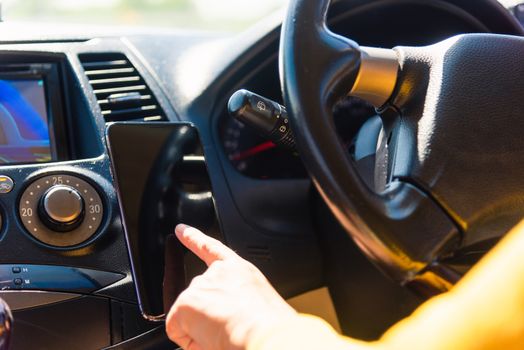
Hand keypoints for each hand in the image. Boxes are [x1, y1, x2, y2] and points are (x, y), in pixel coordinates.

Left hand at [166, 224, 297, 349]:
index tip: (179, 230)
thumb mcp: (260, 302)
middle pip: (199, 298)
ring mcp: (199, 286)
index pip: (211, 249)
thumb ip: (239, 299)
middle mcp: (216, 273)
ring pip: (190, 318)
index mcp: (238, 270)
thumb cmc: (268, 324)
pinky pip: (177, 331)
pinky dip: (191, 342)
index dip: (193, 238)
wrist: (263, 332)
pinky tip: (210, 339)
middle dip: (207, 317)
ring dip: (203, 331)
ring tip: (226, 335)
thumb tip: (227, 317)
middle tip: (230, 329)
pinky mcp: (185, 303)